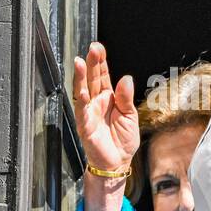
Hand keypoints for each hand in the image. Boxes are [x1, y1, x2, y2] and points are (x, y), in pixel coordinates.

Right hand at [73, 42, 138, 172]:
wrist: (118, 162)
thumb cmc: (122, 140)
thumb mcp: (130, 116)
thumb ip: (126, 97)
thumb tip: (126, 78)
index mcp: (109, 99)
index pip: (103, 76)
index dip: (101, 62)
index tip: (99, 47)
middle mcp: (97, 102)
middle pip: (92, 79)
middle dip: (91, 63)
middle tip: (92, 48)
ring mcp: (88, 112)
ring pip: (83, 91)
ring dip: (81, 77)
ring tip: (79, 62)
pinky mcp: (84, 125)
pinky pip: (81, 111)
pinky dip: (82, 101)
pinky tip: (82, 91)